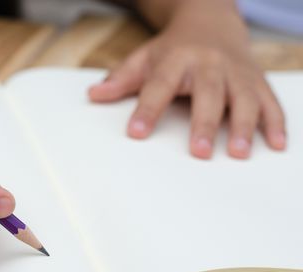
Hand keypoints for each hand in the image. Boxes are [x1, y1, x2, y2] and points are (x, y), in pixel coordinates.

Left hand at [88, 1, 285, 158]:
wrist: (211, 21)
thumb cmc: (172, 49)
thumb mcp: (144, 57)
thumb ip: (121, 78)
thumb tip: (93, 95)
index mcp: (176, 59)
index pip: (159, 86)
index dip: (148, 109)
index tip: (136, 133)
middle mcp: (209, 64)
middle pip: (208, 93)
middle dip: (204, 123)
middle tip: (199, 152)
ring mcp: (236, 71)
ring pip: (243, 98)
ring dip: (244, 125)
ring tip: (239, 153)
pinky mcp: (256, 80)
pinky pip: (269, 101)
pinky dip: (275, 122)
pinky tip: (276, 144)